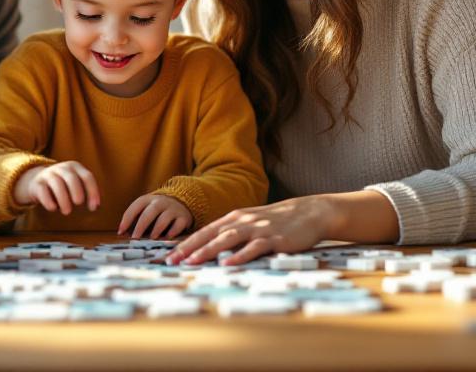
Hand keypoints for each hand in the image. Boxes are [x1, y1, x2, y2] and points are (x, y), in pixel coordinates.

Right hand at [14, 161, 99, 214]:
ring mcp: (48, 174)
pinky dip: (48, 201)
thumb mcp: (74, 183)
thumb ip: (84, 191)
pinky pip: (42, 191)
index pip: (87, 177)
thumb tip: (95, 207)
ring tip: (67, 211)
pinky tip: (53, 208)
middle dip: (77, 191)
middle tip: (78, 203)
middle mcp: (62, 168)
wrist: (37, 181)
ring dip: (63, 199)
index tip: (93, 207)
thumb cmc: (62, 186)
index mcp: (75, 167)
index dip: (92, 192)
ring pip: (57, 184)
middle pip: (71, 178)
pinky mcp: (37, 183)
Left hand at [118, 193, 191, 238]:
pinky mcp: (183, 217)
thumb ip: (135, 219)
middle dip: (141, 225)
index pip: (136, 206)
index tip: (120, 232)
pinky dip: (173, 232)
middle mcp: (161, 202)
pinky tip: (167, 238)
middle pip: (151, 211)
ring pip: (165, 218)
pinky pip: (178, 224)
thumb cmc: (157, 211)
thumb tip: (122, 234)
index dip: (127, 219)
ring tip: (151, 238)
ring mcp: (173, 209)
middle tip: (135, 238)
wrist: (181, 203)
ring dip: (157, 229)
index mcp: (148, 200)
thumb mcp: (146, 210)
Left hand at [164, 196, 333, 265]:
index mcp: (234, 219)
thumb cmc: (277, 221)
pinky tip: (228, 264)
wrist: (308, 212)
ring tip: (192, 261)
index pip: (204, 231)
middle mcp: (242, 221)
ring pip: (227, 239)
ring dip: (208, 250)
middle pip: (210, 235)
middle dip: (188, 248)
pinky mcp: (273, 238)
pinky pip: (253, 248)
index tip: (167, 256)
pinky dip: (239, 256)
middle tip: (170, 261)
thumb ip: (232, 234)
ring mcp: (257, 229)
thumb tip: (210, 250)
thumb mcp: (251, 224)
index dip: (185, 243)